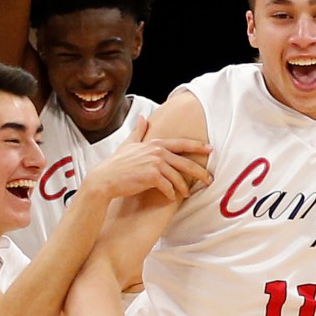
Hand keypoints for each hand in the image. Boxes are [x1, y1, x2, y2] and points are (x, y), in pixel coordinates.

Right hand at [86, 116, 211, 203]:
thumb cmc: (116, 164)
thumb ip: (138, 131)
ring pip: (178, 177)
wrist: (105, 179)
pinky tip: (171, 198)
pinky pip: (168, 187)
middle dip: (200, 172)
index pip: (181, 144)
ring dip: (184, 188)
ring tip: (186, 194)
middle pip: (185, 162)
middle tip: (209, 180)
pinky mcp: (151, 176)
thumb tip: (143, 118)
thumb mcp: (128, 144)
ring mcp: (155, 163)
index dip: (197, 146)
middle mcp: (157, 151)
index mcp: (154, 144)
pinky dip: (171, 194)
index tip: (210, 149)